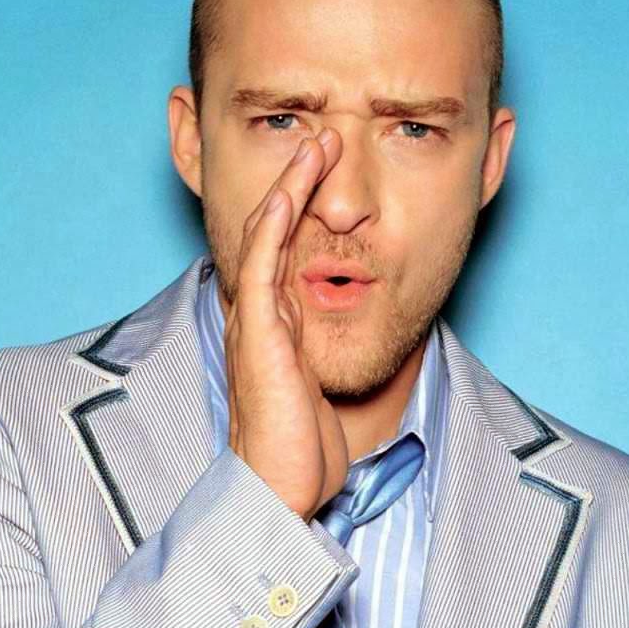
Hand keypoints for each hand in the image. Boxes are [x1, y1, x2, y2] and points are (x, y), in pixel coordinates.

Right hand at [224, 128, 348, 521]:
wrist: (278, 490)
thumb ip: (339, 357)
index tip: (333, 168)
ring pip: (266, 236)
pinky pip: (261, 269)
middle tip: (325, 137)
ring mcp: (255, 321)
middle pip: (275, 228)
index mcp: (278, 322)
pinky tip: (288, 194)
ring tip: (316, 145)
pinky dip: (273, 226)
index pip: (289, 247)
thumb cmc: (304, 447)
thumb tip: (373, 336)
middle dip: (299, 180)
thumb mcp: (328, 389)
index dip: (308, 203)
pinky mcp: (258, 336)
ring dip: (290, 187)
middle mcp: (261, 313)